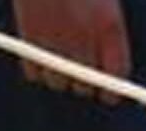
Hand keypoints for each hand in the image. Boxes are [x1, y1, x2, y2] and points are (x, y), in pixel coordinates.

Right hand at [11, 0, 130, 100]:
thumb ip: (107, 26)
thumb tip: (109, 61)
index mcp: (108, 22)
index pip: (116, 72)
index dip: (114, 89)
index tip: (110, 94)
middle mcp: (83, 35)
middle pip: (86, 83)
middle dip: (86, 83)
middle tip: (84, 74)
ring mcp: (54, 37)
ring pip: (59, 81)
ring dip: (61, 77)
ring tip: (62, 63)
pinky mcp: (28, 35)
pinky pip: (34, 71)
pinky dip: (38, 70)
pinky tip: (43, 58)